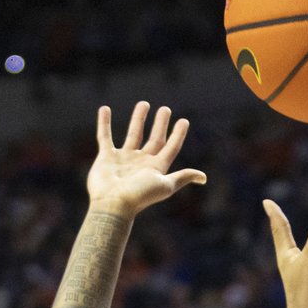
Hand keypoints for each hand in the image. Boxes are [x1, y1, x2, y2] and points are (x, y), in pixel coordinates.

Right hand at [87, 103, 206, 214]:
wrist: (113, 204)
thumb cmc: (140, 195)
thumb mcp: (165, 185)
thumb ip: (182, 177)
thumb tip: (203, 177)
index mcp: (157, 168)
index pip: (171, 147)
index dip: (178, 135)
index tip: (184, 121)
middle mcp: (142, 162)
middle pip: (154, 139)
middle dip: (160, 124)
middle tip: (165, 109)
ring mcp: (124, 159)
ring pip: (133, 134)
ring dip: (138, 119)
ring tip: (144, 104)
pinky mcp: (106, 157)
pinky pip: (105, 136)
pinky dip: (104, 123)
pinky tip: (105, 109)